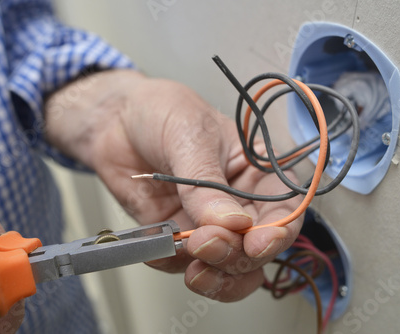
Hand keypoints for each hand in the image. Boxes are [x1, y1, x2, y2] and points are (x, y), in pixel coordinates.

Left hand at [45, 70, 303, 301]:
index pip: (283, 209)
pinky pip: (179, 263)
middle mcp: (236, 204)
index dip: (279, 232)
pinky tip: (158, 249)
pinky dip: (171, 265)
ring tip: (193, 267)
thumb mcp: (191, 137)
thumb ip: (207, 185)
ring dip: (214, 277)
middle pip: (255, 249)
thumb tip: (232, 224)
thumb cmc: (163, 112)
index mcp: (255, 173)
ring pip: (225, 268)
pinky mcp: (174, 233)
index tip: (257, 244)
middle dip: (236, 256)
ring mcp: (205, 223)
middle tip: (207, 243)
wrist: (116, 120)